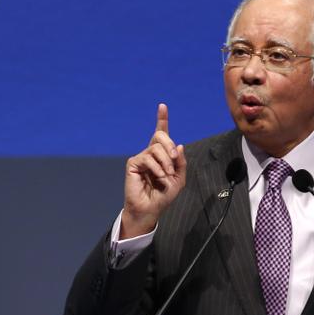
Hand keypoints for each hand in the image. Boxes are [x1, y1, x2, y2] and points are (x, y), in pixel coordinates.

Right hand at [121, 103, 186, 237]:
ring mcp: (141, 157)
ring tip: (167, 175)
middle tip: (174, 158)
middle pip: (160, 135)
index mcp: (162, 155)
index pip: (162, 134)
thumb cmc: (163, 195)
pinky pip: (148, 158)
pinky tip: (159, 177)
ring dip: (166, 162)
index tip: (162, 106)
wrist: (151, 208)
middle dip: (170, 145)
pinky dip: (157, 168)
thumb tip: (179, 145)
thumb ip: (180, 162)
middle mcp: (151, 153)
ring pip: (156, 148)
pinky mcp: (133, 164)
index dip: (162, 119)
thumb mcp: (179, 179)